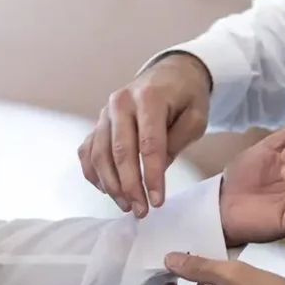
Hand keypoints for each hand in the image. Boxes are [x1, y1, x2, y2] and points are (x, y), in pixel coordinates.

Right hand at [79, 53, 211, 217]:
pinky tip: (107, 190)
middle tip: (140, 210)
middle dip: (130, 186)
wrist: (170, 74)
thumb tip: (155, 171)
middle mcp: (121, 102)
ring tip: (126, 205)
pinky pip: (88, 151)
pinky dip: (94, 173)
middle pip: (121, 152)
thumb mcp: (196, 116)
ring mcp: (105, 112)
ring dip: (111, 185)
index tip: (157, 201)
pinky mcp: (98, 122)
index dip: (152, 176)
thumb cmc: (186, 97)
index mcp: (149, 98)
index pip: (149, 144)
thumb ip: (177, 141)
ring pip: (100, 154)